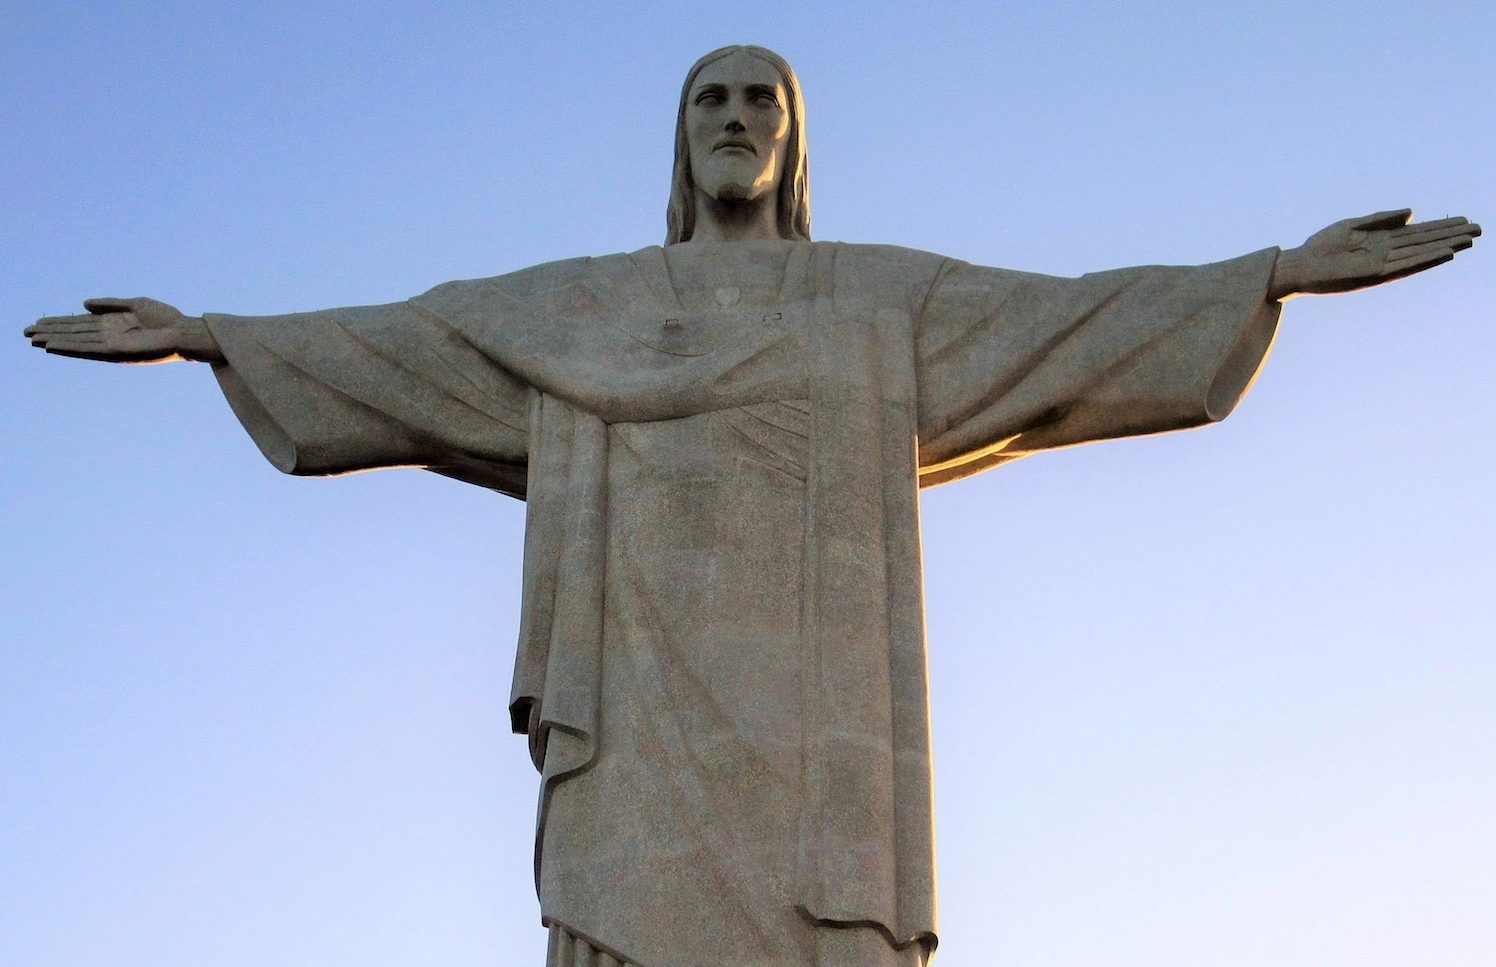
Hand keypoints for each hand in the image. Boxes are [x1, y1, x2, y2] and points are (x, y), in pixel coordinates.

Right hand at [24, 297, 220, 362]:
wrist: (184, 331)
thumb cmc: (165, 318)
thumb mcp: (134, 304)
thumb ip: (109, 304)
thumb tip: (84, 304)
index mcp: (111, 323)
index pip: (79, 324)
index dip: (59, 322)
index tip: (39, 321)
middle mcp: (108, 336)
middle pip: (73, 334)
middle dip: (50, 332)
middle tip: (26, 332)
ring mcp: (111, 345)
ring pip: (76, 343)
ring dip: (54, 341)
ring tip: (33, 339)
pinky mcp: (116, 353)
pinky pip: (88, 350)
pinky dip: (70, 348)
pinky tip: (53, 346)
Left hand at [1270, 209, 1479, 299]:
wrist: (1298, 266)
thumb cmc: (1320, 247)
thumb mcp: (1352, 225)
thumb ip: (1382, 218)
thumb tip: (1413, 212)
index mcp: (1381, 240)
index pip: (1418, 232)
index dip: (1441, 226)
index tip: (1464, 219)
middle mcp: (1386, 253)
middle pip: (1426, 242)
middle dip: (1451, 236)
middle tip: (1480, 229)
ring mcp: (1382, 264)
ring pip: (1421, 254)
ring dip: (1445, 247)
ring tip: (1469, 240)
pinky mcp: (1374, 274)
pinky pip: (1406, 266)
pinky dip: (1425, 259)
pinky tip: (1444, 253)